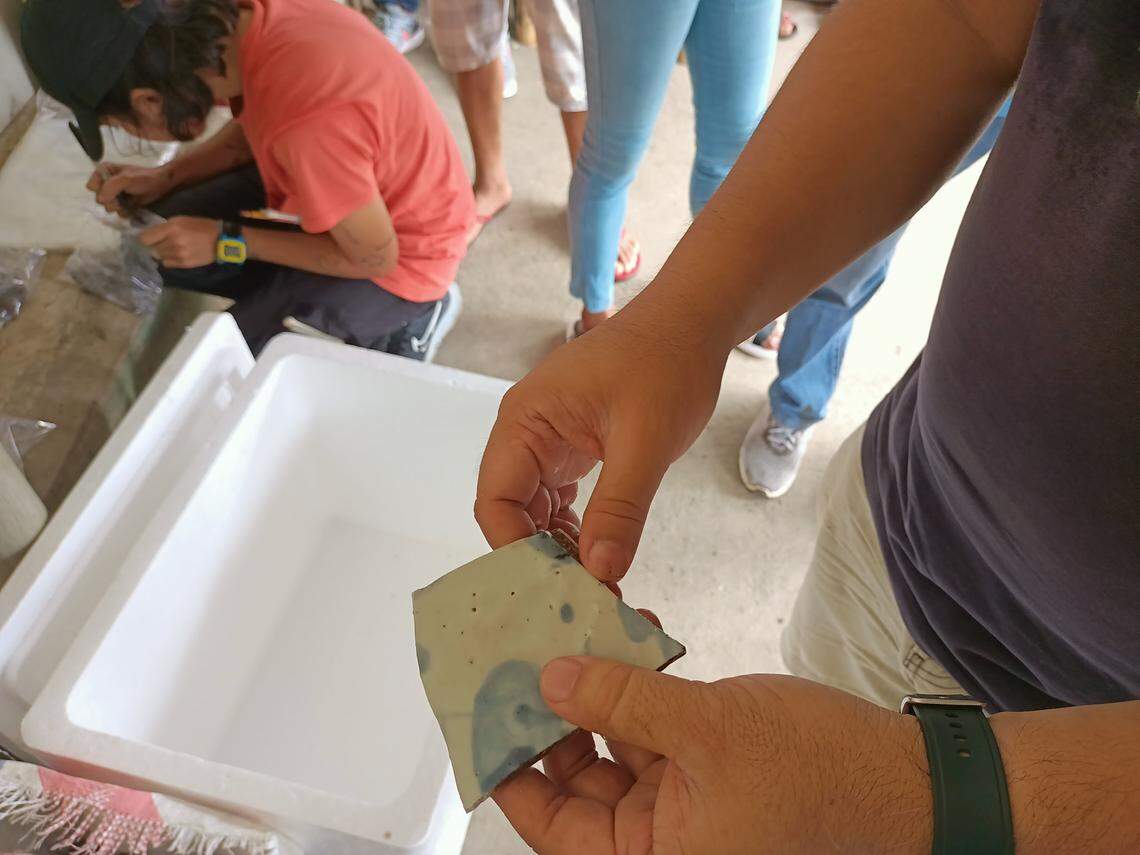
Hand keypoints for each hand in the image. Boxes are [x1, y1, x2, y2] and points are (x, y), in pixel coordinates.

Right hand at [86, 163, 177, 214]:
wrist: (161, 185)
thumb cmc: (144, 178)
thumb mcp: (126, 179)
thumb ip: (110, 187)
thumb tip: (100, 200)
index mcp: (103, 171)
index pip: (91, 187)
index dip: (102, 191)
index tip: (114, 191)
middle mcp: (106, 182)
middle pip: (99, 199)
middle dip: (111, 201)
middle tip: (122, 199)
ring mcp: (114, 194)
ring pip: (108, 207)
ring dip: (118, 208)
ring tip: (129, 203)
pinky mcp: (122, 204)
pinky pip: (117, 213)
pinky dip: (124, 212)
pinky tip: (131, 209)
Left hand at [139, 216, 219, 268]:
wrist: (220, 240)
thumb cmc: (200, 226)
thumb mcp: (180, 220)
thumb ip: (164, 227)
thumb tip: (149, 237)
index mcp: (172, 228)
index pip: (145, 238)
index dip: (144, 239)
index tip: (147, 239)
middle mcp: (173, 242)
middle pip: (152, 248)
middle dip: (155, 245)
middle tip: (163, 243)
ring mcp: (179, 254)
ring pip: (159, 256)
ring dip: (162, 253)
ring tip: (172, 249)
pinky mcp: (184, 264)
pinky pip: (167, 264)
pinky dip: (169, 260)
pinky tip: (177, 255)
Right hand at [475, 309, 726, 581]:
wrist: (691, 323)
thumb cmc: (667, 366)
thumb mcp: (646, 441)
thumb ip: (620, 508)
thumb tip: (600, 572)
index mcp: (524, 422)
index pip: (494, 500)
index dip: (516, 547)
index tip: (556, 585)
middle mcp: (524, 433)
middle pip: (509, 509)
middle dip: (539, 554)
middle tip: (579, 594)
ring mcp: (547, 441)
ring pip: (534, 509)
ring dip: (558, 545)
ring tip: (594, 582)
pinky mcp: (571, 447)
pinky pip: (558, 498)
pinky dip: (574, 528)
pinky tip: (599, 552)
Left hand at [494, 658, 932, 854]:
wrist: (912, 781)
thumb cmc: (820, 775)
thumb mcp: (708, 729)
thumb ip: (623, 701)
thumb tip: (550, 678)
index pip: (549, 821)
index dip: (509, 764)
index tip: (481, 707)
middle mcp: (655, 842)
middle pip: (572, 781)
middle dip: (549, 714)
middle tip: (520, 652)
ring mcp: (680, 806)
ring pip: (610, 748)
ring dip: (595, 690)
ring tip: (571, 631)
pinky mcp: (705, 774)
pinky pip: (651, 733)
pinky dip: (638, 690)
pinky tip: (629, 638)